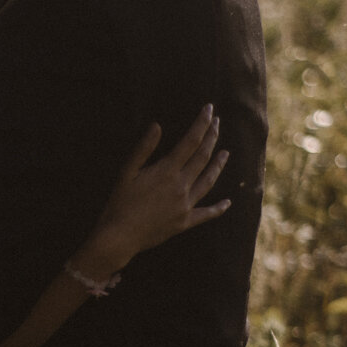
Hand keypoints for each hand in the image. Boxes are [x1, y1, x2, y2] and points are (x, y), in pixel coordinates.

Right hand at [95, 107, 231, 259]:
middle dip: (212, 137)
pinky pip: (206, 214)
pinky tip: (227, 202)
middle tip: (217, 122)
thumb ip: (143, 148)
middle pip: (203, 157)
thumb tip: (157, 125)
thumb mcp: (126, 172)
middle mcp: (181, 186)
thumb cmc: (119, 203)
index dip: (201, 123)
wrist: (119, 237)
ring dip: (218, 165)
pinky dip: (218, 208)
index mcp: (167, 171)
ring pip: (209, 181)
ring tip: (226, 152)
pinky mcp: (184, 222)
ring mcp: (185, 205)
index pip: (191, 141)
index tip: (209, 109)